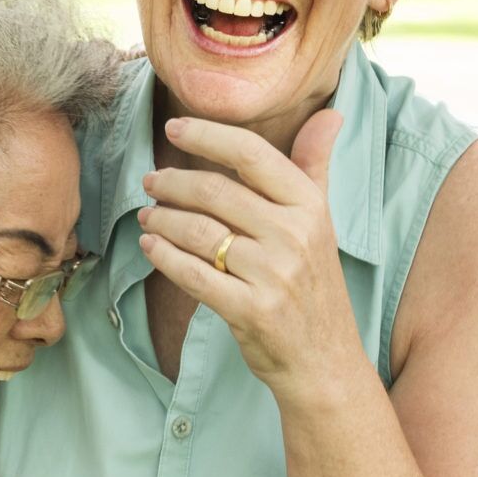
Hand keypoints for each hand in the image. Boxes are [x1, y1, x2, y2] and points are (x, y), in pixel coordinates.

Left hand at [137, 110, 358, 385]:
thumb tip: (331, 113)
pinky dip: (163, 256)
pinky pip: (193, 274)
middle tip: (150, 182)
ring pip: (198, 231)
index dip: (207, 136)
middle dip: (172, 183)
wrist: (326, 363)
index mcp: (311, 207)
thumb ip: (316, 167)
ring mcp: (274, 275)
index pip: (252, 154)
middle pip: (215, 191)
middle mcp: (295, 236)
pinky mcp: (251, 310)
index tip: (174, 127)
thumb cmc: (315, 286)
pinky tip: (149, 246)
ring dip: (162, 219)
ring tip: (147, 216)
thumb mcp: (322, 224)